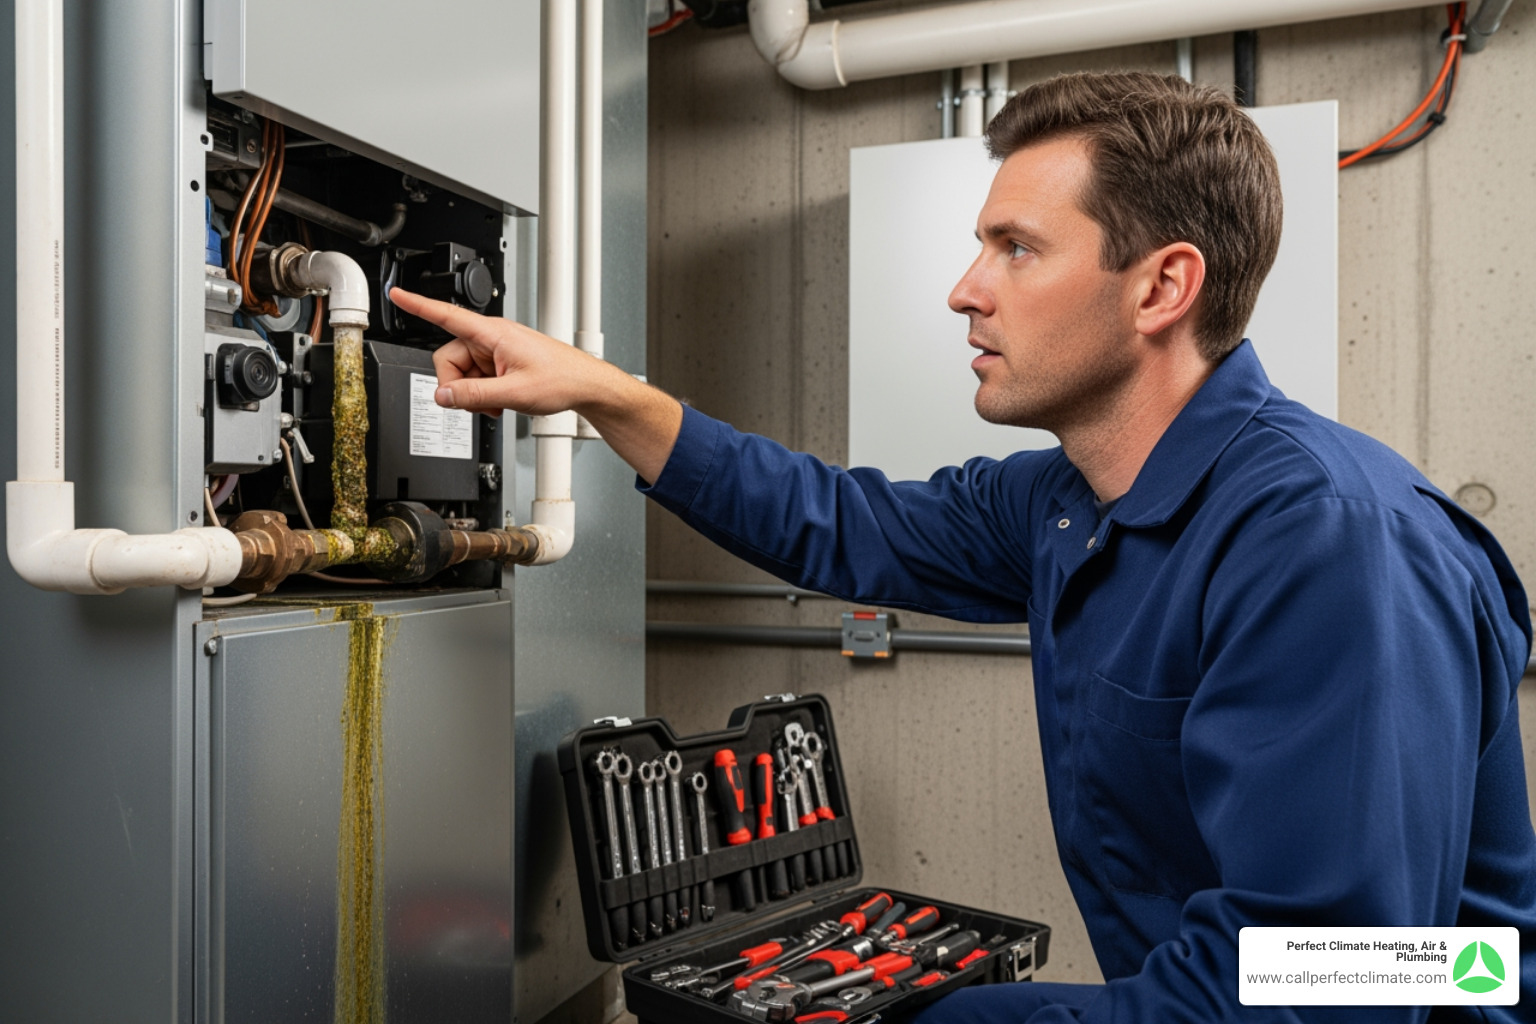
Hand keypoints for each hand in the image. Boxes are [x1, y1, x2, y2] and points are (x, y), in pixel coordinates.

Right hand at [390, 287, 602, 417]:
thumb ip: (474, 395)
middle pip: (448, 359)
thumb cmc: (562, 379)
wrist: (585, 385)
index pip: (447, 314)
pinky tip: (500, 401)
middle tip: (480, 402)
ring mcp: (495, 352)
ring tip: (498, 403)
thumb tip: (442, 396)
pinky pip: (476, 379)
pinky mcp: (501, 364)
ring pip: (462, 373)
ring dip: (473, 393)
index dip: (418, 304)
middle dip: (457, 386)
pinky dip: (483, 394)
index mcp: (493, 333)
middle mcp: (491, 338)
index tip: (396, 293)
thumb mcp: (514, 393)